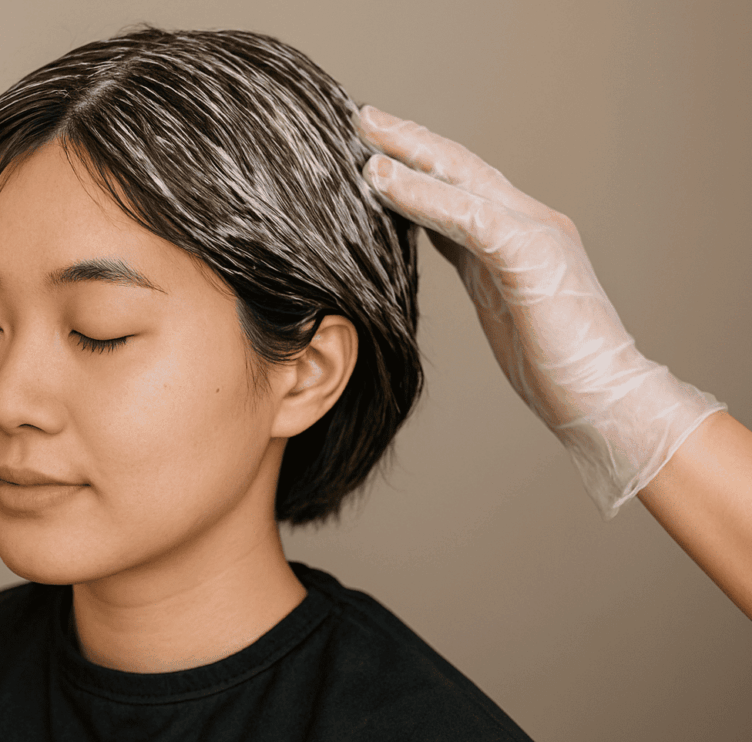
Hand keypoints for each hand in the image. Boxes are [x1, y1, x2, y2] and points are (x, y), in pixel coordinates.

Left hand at [354, 105, 726, 519]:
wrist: (604, 396)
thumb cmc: (553, 363)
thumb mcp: (500, 302)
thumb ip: (472, 264)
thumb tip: (432, 243)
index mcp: (521, 234)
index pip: (463, 185)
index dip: (420, 164)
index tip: (376, 150)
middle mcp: (530, 221)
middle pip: (460, 167)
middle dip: (410, 140)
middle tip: (363, 118)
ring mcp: (535, 232)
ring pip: (462, 178)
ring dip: (409, 154)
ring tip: (365, 135)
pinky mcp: (530, 255)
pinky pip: (466, 214)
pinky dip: (422, 194)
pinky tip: (383, 180)